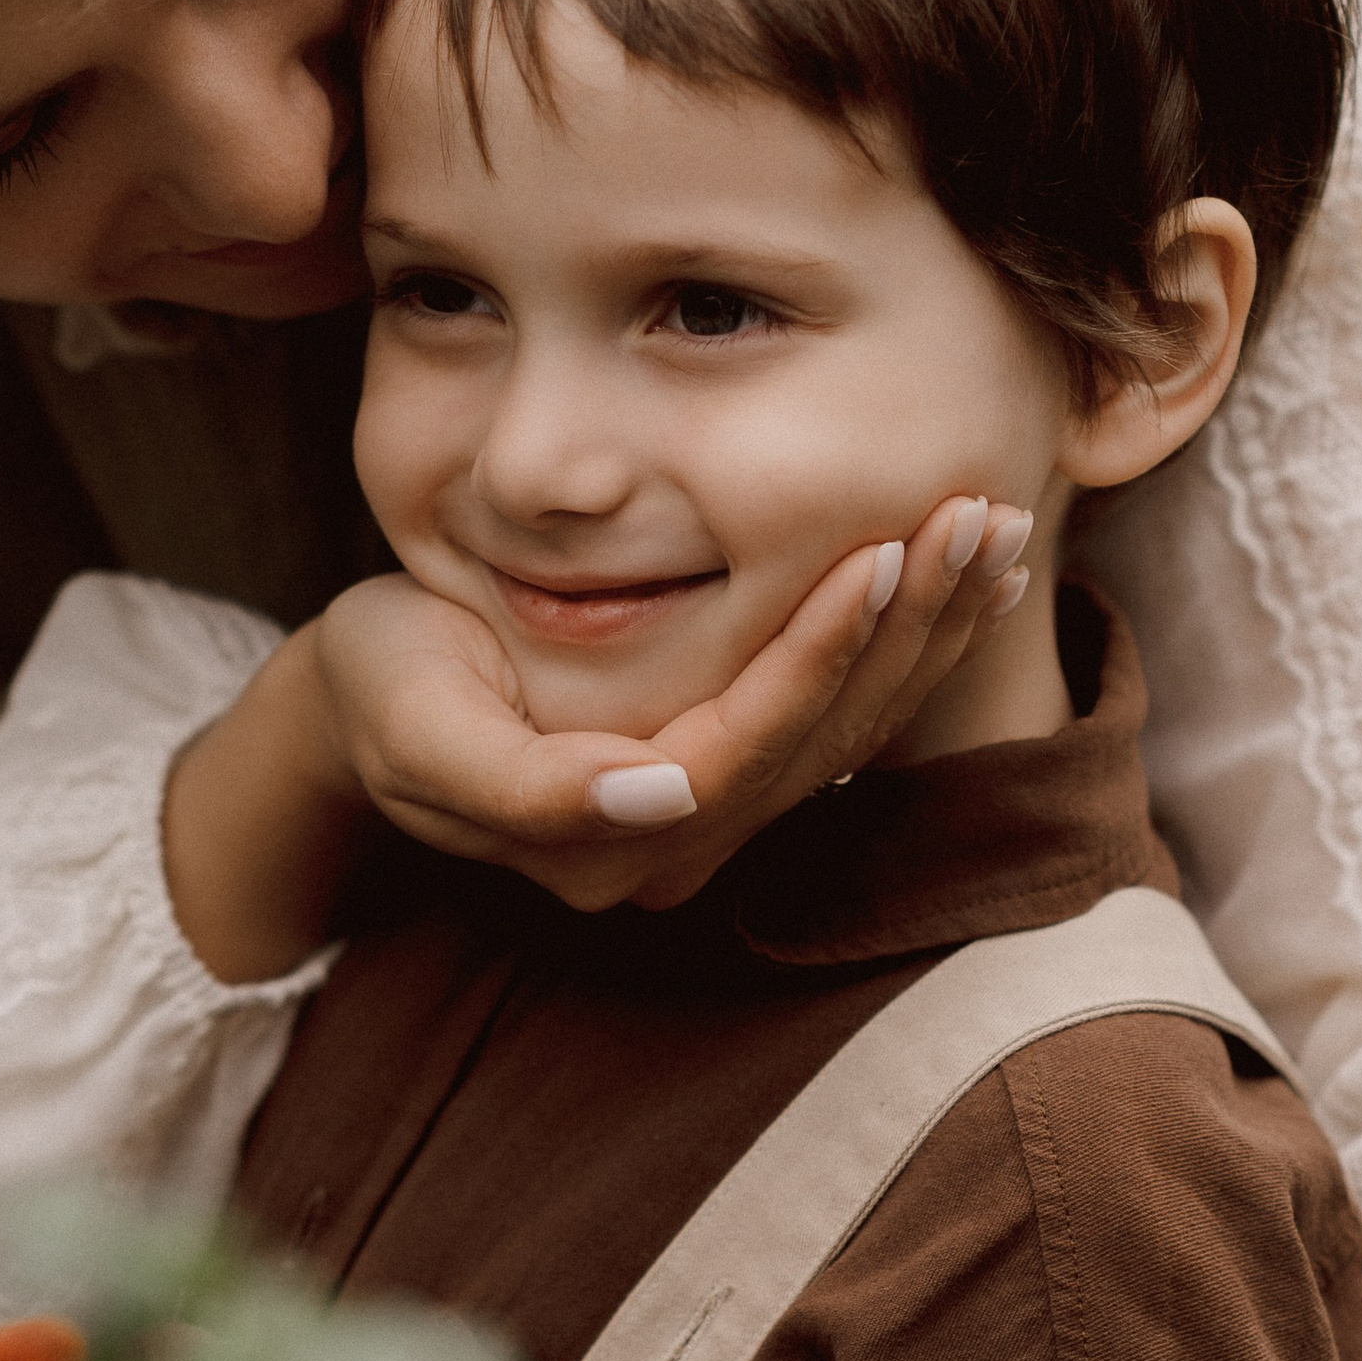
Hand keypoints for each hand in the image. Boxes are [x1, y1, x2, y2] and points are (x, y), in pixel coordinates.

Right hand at [315, 491, 1031, 913]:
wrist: (366, 696)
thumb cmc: (381, 684)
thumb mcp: (415, 721)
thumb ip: (528, 784)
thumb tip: (660, 798)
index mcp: (604, 842)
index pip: (746, 752)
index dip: (817, 656)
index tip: (883, 554)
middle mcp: (676, 846)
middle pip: (823, 745)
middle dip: (907, 631)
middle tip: (978, 514)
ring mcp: (710, 816)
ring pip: (850, 732)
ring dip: (930, 632)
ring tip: (995, 528)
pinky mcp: (732, 769)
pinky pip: (842, 713)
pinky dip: (909, 642)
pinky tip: (966, 578)